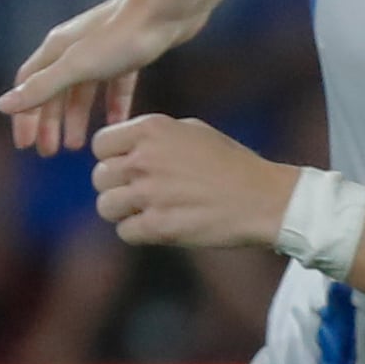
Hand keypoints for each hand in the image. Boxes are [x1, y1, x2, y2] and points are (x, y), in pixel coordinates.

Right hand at [3, 0, 201, 157]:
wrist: (169, 9)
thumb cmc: (123, 36)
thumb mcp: (78, 66)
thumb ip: (43, 87)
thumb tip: (3, 106)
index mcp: (57, 50)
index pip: (29, 86)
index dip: (24, 116)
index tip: (25, 146)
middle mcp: (75, 48)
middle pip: (54, 91)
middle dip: (49, 123)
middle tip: (49, 153)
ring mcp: (103, 50)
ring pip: (83, 91)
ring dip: (77, 118)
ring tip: (78, 146)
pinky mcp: (131, 53)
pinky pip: (116, 85)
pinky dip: (113, 105)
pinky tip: (118, 124)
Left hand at [90, 114, 299, 251]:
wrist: (265, 199)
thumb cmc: (233, 164)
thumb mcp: (193, 131)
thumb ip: (154, 136)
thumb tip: (125, 147)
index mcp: (151, 130)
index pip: (101, 144)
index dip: (112, 158)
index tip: (130, 168)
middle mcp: (144, 159)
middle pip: (99, 178)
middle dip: (117, 187)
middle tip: (142, 194)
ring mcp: (149, 194)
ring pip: (106, 206)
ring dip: (124, 212)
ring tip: (148, 212)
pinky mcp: (158, 226)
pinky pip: (125, 232)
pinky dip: (139, 233)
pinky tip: (160, 227)